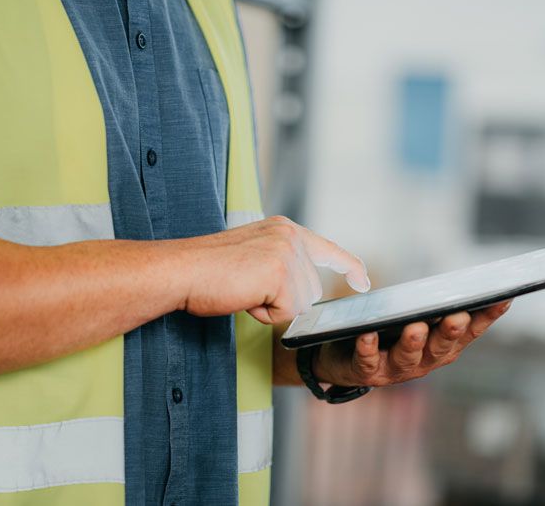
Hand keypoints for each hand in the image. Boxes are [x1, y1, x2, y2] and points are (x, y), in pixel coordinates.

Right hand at [179, 216, 369, 324]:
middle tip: (245, 287)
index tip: (363, 281)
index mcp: (284, 229)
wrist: (181, 269)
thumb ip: (279, 264)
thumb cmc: (206, 270)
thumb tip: (301, 294)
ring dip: (271, 307)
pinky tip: (243, 296)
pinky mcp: (281, 273)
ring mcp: (288, 253)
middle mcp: (291, 236)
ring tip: (242, 289)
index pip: (327, 249)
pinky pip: (286, 313)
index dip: (348, 266)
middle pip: (311, 289)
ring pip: (300, 303)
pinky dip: (264, 314)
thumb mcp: (252, 256)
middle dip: (283, 300)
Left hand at [312, 301, 511, 386]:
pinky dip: (369, 347)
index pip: (470, 332)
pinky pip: (368, 360)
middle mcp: (423, 362)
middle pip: (441, 348)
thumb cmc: (388, 333)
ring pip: (408, 358)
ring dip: (413, 343)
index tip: (502, 299)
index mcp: (441, 347)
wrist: (343, 361)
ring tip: (415, 327)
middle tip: (457, 317)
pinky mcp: (366, 370)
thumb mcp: (414, 318)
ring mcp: (395, 369)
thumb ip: (433, 305)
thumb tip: (456, 280)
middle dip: (450, 333)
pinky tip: (368, 335)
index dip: (487, 317)